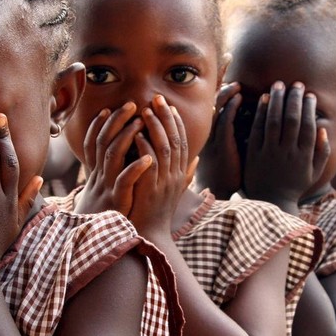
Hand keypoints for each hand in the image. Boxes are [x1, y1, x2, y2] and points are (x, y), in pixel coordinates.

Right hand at [75, 102, 152, 215]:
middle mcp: (99, 175)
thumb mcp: (105, 191)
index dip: (100, 125)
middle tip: (131, 104)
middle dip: (116, 121)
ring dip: (127, 137)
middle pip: (103, 141)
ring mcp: (107, 186)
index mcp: (98, 172)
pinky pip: (125, 181)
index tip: (109, 108)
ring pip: (112, 156)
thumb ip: (112, 173)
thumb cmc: (106, 214)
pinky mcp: (117, 200)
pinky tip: (148, 158)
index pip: (95, 142)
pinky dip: (136, 168)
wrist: (98, 241)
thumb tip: (121, 156)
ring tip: (140, 122)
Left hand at [126, 95, 194, 235]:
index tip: (170, 107)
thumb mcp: (174, 192)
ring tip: (146, 110)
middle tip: (158, 99)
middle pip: (175, 140)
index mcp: (180, 175)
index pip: (182, 143)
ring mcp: (164, 183)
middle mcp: (175, 177)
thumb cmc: (156, 214)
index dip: (177, 123)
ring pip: (164, 149)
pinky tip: (137, 134)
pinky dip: (144, 147)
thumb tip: (198, 160)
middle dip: (167, 118)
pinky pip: (150, 164)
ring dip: (155, 128)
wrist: (149, 237)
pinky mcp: (151, 190)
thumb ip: (185, 174)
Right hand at [195, 82, 242, 198]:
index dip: (221, 89)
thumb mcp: (227, 151)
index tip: (229, 74)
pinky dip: (231, 107)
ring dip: (228, 93)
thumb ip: (232, 134)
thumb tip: (250, 120)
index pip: (215, 104)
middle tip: (232, 69)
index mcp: (211, 131)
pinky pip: (224, 120)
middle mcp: (210, 131)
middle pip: (214, 101)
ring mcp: (214, 137)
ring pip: (218, 108)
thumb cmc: (226, 174)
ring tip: (238, 83)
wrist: (218, 192)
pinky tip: (239, 97)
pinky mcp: (221, 144)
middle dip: (222, 85)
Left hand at [243, 81, 329, 208]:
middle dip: (295, 99)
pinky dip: (261, 112)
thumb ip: (322, 152)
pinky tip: (264, 98)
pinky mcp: (254, 153)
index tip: (310, 94)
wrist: (270, 201)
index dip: (309, 108)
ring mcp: (270, 153)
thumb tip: (322, 130)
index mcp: (304, 156)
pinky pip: (258, 129)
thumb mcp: (314, 172)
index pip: (309, 126)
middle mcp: (288, 153)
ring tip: (279, 85)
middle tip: (296, 84)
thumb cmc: (295, 185)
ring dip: (277, 100)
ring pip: (274, 121)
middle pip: (292, 120)